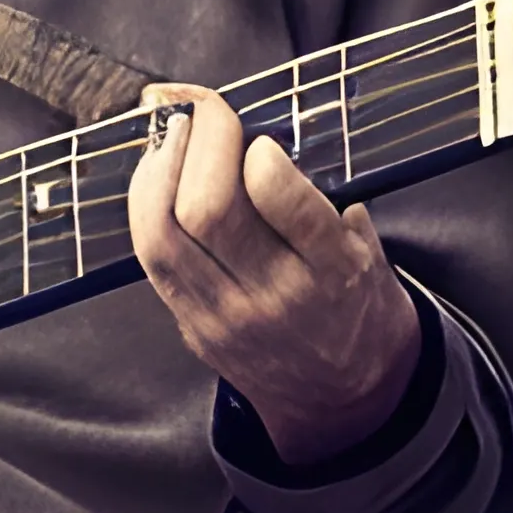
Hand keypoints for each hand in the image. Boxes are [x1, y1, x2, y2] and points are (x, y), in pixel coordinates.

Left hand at [127, 82, 420, 465]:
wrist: (346, 400)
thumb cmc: (358, 304)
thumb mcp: (367, 248)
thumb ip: (321, 197)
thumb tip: (257, 131)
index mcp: (334, 272)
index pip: (281, 201)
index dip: (258, 154)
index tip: (258, 137)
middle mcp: (276, 299)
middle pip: (207, 211)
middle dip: (200, 142)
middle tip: (206, 112)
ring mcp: (226, 317)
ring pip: (163, 233)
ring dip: (159, 167)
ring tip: (175, 132)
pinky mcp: (192, 327)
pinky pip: (150, 256)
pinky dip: (146, 202)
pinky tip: (158, 172)